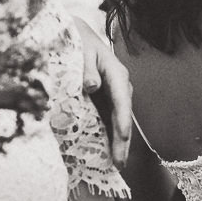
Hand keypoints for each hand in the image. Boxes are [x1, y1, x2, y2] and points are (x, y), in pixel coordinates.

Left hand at [70, 18, 133, 168]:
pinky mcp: (107, 101)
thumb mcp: (81, 51)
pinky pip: (111, 121)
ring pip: (119, 122)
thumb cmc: (78, 41)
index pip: (122, 102)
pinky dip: (110, 137)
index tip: (122, 139)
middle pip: (124, 117)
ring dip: (118, 143)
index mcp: (116, 74)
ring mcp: (115, 95)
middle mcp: (120, 87)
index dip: (122, 122)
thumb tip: (92, 86)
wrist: (77, 35)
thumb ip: (86, 68)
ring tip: (117, 165)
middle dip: (123, 141)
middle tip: (119, 164)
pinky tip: (108, 153)